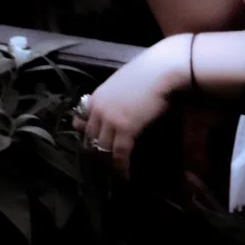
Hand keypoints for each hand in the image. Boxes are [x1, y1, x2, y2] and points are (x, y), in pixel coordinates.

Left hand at [71, 34, 189, 177]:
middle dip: (95, 153)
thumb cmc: (149, 72)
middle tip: (103, 166)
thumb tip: (119, 109)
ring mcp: (110, 119)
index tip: (91, 146)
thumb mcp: (124, 83)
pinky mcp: (124, 129)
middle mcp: (98, 109)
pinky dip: (121, 166)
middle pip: (90, 138)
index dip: (86, 136)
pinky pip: (119, 153)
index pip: (82, 121)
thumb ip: (115, 97)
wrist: (162, 69)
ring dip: (107, 163)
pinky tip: (125, 175)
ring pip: (102, 148)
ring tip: (114, 173)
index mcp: (96, 97)